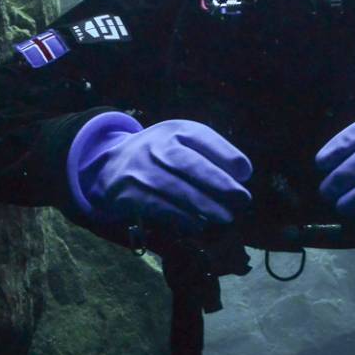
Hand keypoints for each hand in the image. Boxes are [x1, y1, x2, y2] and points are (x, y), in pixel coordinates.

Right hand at [72, 117, 253, 233]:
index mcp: (174, 130)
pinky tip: (198, 225)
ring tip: (226, 217)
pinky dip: (182, 218)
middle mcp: (156, 146)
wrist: (109, 167)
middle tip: (243, 200)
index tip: (245, 173)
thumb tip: (243, 174)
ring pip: (177, 190)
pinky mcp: (128, 194)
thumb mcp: (182, 143)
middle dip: (221, 185)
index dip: (227, 156)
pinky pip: (160, 208)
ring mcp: (140, 170)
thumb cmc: (160, 156)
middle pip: (191, 165)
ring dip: (205, 206)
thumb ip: (212, 154)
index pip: (203, 138)